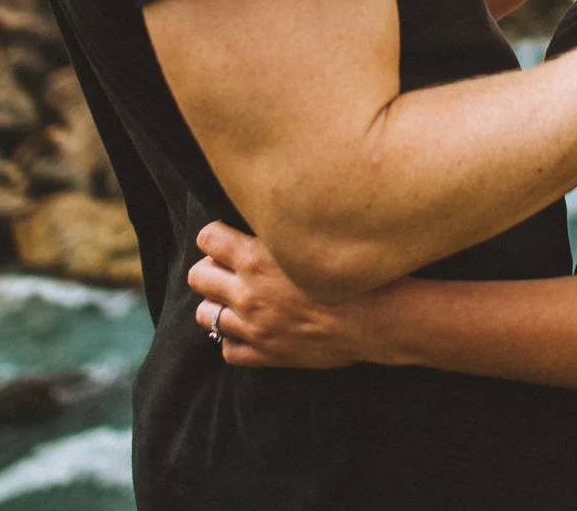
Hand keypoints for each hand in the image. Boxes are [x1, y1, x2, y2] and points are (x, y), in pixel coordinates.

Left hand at [190, 221, 364, 369]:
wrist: (378, 321)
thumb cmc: (355, 273)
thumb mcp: (316, 239)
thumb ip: (284, 232)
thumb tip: (269, 221)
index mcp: (258, 258)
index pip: (207, 238)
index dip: (216, 236)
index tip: (228, 238)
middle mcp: (248, 292)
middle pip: (198, 276)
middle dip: (210, 269)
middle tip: (230, 269)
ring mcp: (254, 327)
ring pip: (205, 315)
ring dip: (217, 304)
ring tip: (238, 299)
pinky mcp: (266, 354)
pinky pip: (228, 349)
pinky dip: (234, 339)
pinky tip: (250, 329)